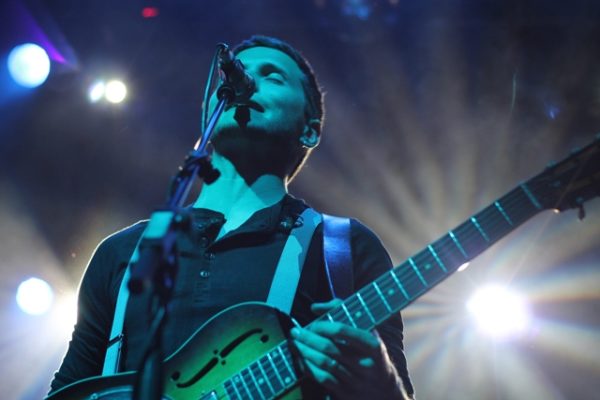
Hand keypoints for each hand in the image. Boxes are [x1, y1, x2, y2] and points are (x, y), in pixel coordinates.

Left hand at [290, 299, 405, 398]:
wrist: (384, 389)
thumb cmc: (370, 352)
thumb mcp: (367, 330)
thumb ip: (342, 311)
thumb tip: (315, 307)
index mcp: (372, 345)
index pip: (343, 331)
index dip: (323, 326)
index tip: (312, 324)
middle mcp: (365, 364)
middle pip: (330, 349)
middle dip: (308, 339)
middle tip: (295, 332)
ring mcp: (356, 381)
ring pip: (325, 364)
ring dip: (305, 353)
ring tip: (294, 344)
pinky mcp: (346, 393)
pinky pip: (323, 379)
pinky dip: (308, 368)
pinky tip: (300, 360)